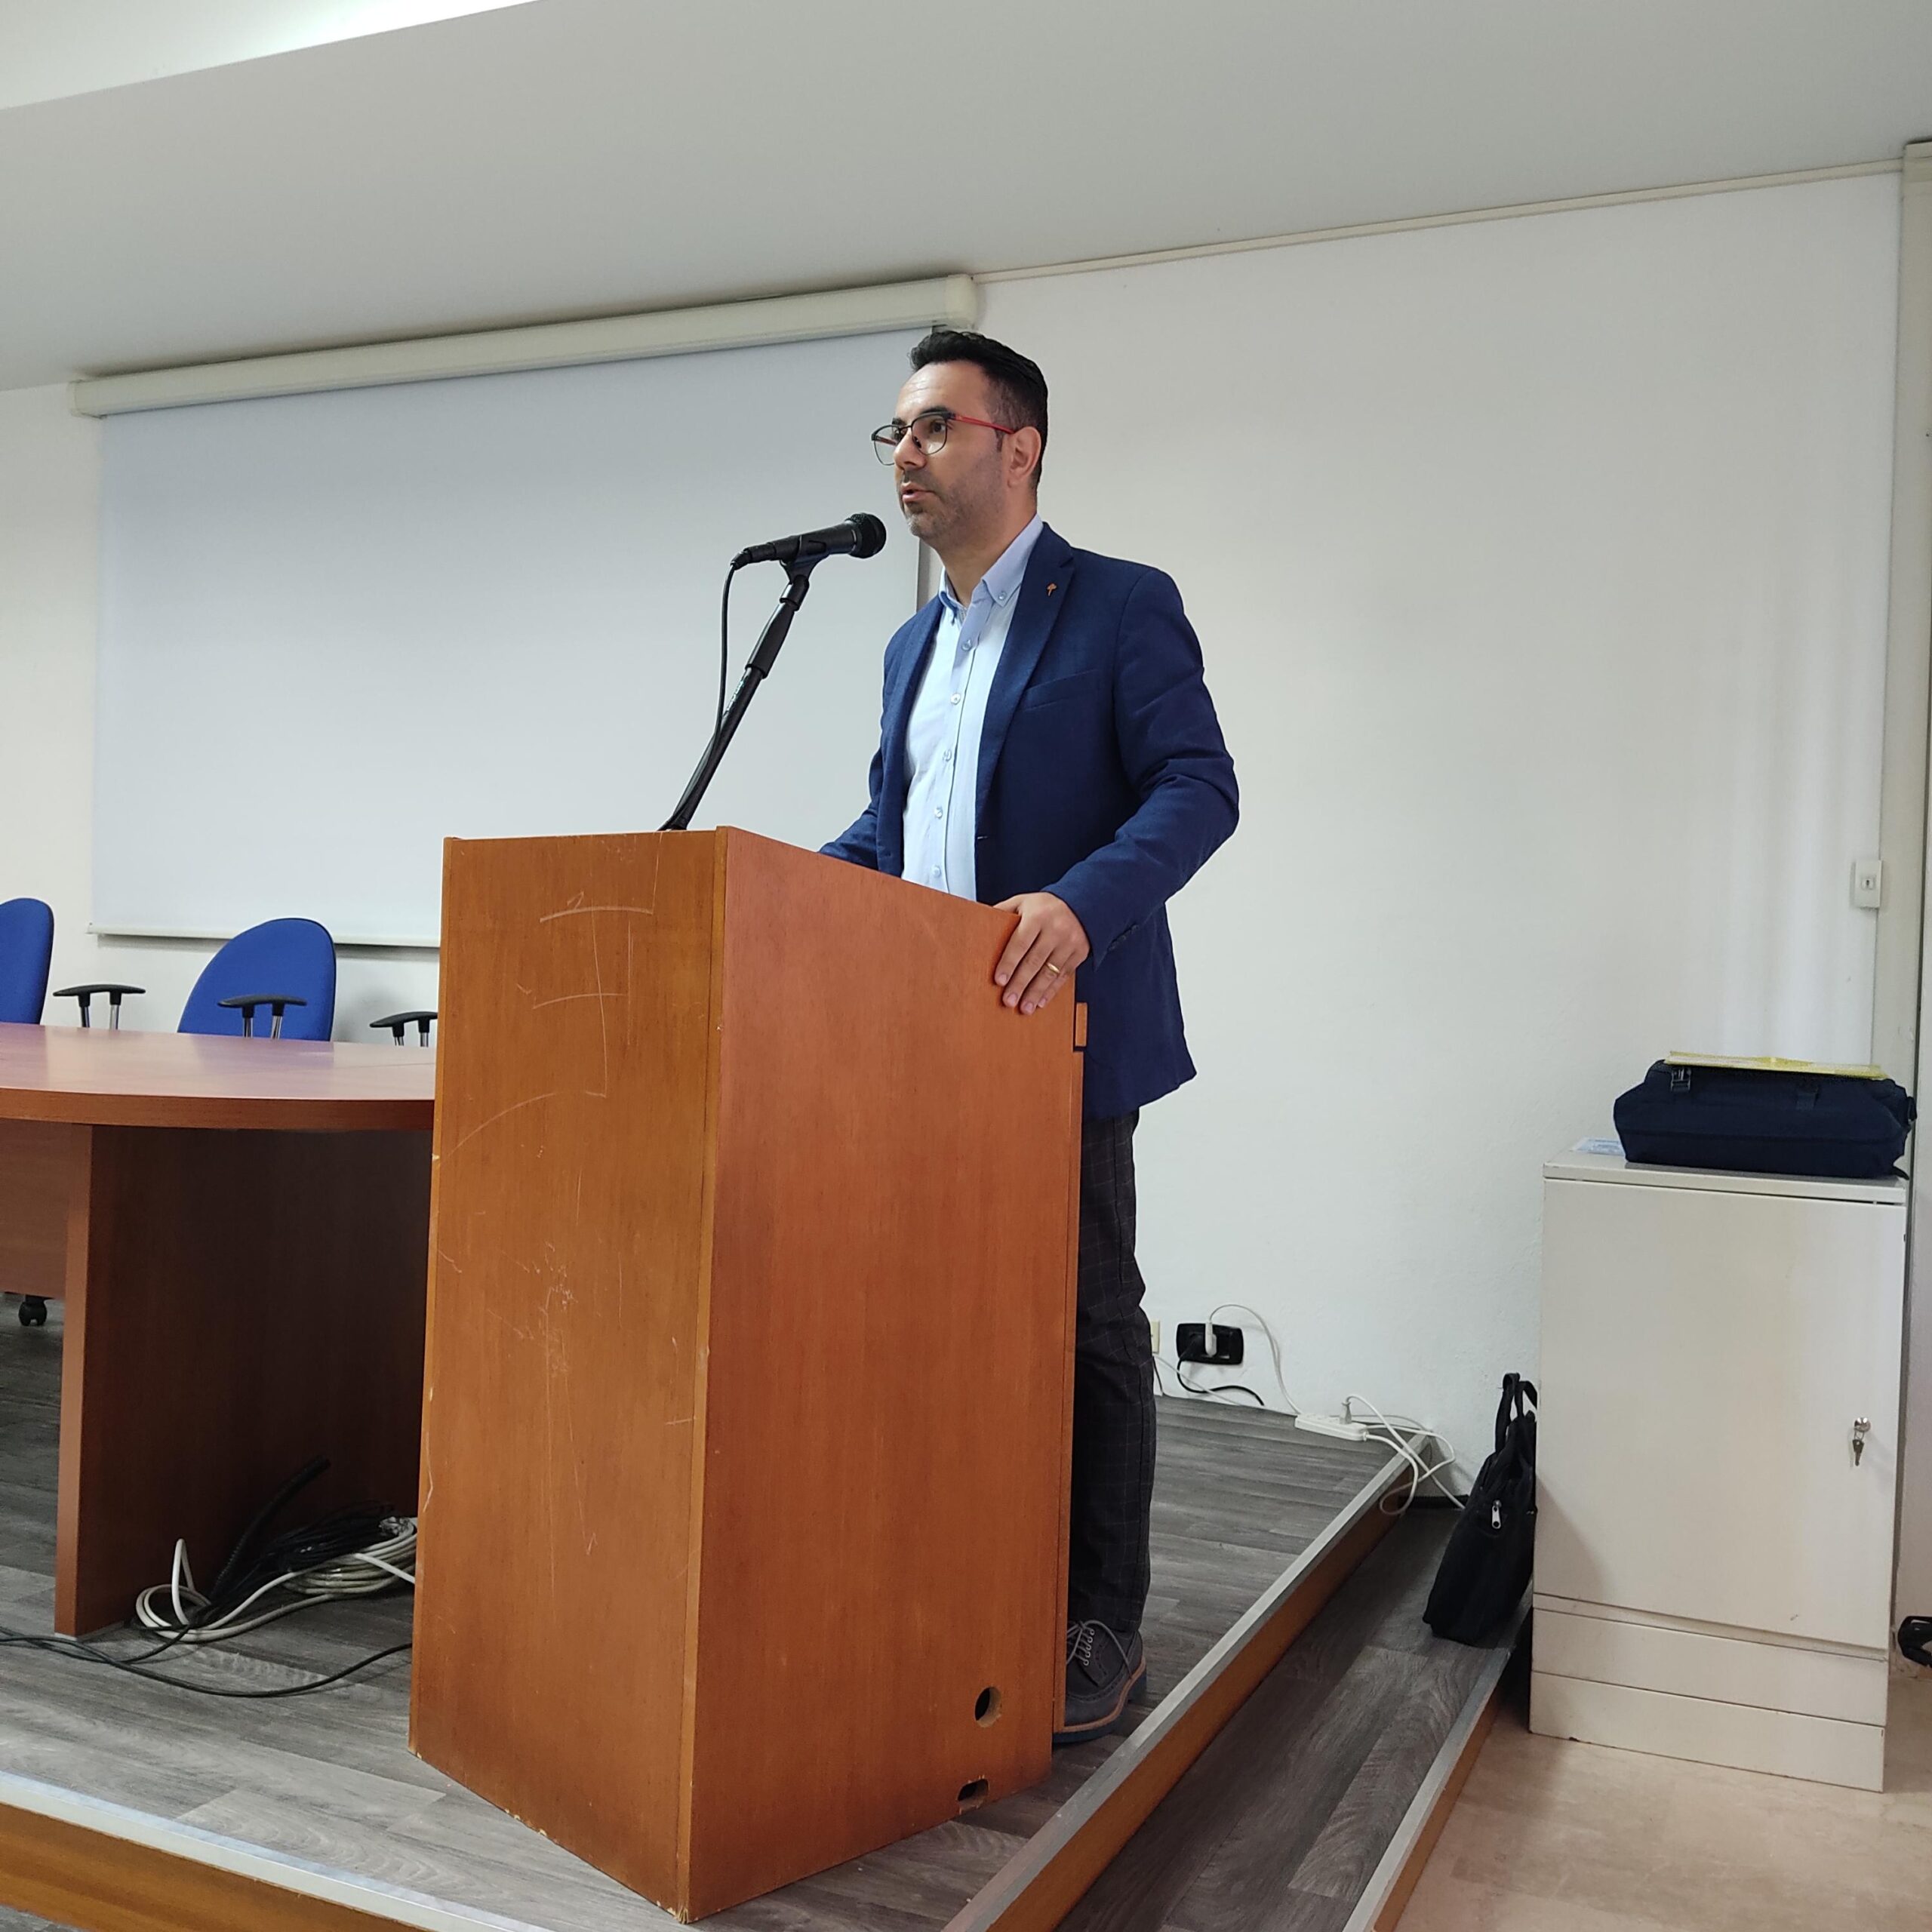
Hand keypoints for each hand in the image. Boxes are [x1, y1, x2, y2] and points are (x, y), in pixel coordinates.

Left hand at [993, 893, 1089, 1014]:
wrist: (1081, 905)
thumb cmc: (1044, 907)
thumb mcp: (1023, 902)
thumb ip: (1003, 913)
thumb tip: (978, 925)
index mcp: (1038, 916)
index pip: (1020, 942)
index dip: (1009, 963)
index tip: (999, 980)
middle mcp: (1055, 930)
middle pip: (1034, 961)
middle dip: (1020, 983)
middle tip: (1008, 1001)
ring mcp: (1069, 943)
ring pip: (1050, 972)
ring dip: (1035, 992)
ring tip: (1024, 1008)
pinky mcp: (1079, 954)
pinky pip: (1064, 976)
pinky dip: (1051, 991)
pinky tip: (1040, 1002)